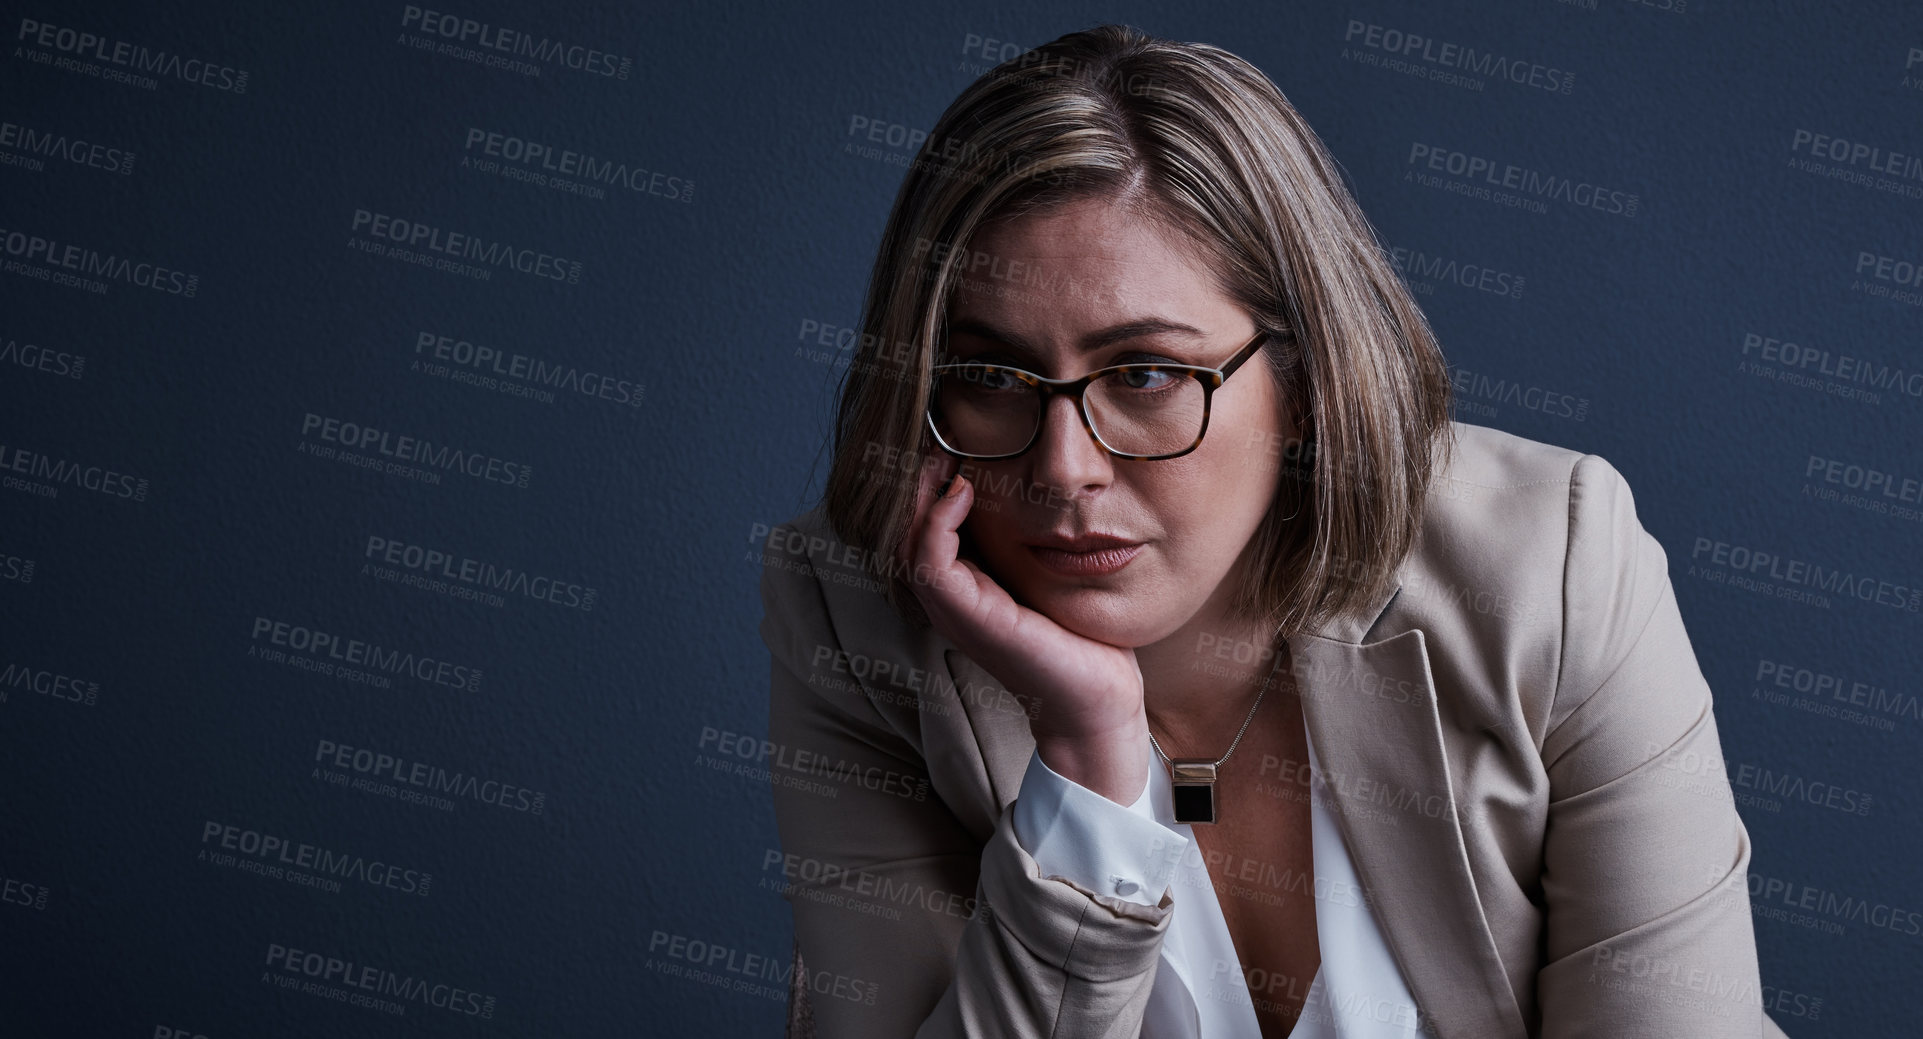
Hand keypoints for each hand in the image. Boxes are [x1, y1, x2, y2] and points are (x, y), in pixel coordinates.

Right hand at [897, 453, 1150, 802]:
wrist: (1099, 696)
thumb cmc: (1081, 637)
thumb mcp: (1049, 574)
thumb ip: (1031, 539)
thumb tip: (1037, 488)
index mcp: (963, 590)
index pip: (922, 529)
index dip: (928, 486)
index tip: (952, 444)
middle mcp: (948, 602)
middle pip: (902, 531)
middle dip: (915, 482)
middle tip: (938, 439)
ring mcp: (953, 612)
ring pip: (906, 543)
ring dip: (920, 494)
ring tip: (944, 456)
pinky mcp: (969, 618)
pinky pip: (930, 563)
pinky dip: (937, 523)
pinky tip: (963, 492)